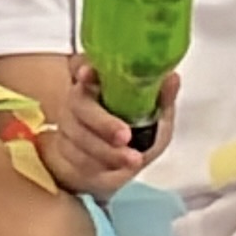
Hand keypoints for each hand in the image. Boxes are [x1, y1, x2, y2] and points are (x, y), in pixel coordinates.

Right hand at [37, 60, 172, 195]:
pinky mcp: (64, 150)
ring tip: (132, 159)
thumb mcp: (156, 118)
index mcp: (99, 82)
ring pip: (78, 136)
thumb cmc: (137, 136)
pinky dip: (98, 165)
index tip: (87, 73)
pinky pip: (77, 158)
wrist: (113, 166)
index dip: (83, 69)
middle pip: (78, 105)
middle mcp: (78, 99)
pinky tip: (116, 169)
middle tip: (125, 135)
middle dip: (102, 122)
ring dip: (105, 150)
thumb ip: (162, 99)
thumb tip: (172, 78)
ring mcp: (68, 124)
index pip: (82, 66)